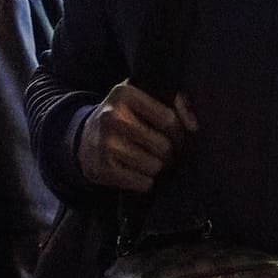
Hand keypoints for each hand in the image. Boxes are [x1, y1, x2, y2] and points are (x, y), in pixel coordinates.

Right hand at [78, 80, 196, 191]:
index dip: (179, 132)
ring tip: (150, 160)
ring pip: (154, 166)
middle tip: (164, 152)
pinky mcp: (102, 168)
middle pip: (163, 146)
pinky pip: (142, 183)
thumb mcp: (144, 96)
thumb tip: (193, 126)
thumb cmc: (126, 116)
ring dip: (157, 167)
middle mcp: (112, 116)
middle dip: (169, 152)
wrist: (84, 138)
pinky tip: (138, 172)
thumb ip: (176, 101)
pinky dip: (145, 181)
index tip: (176, 136)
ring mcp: (105, 143)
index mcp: (124, 94)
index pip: (169, 120)